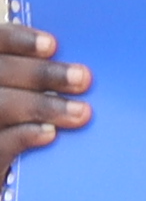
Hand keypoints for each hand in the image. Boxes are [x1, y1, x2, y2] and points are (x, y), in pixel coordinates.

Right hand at [0, 17, 83, 179]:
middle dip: (42, 74)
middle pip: (1, 71)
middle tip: (82, 79)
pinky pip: (1, 143)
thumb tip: (82, 66)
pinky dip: (25, 135)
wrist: (8, 160)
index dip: (20, 40)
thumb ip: (44, 71)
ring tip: (81, 112)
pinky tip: (50, 133)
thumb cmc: (28, 107)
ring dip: (43, 106)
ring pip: (2, 106)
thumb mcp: (31, 85)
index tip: (52, 45)